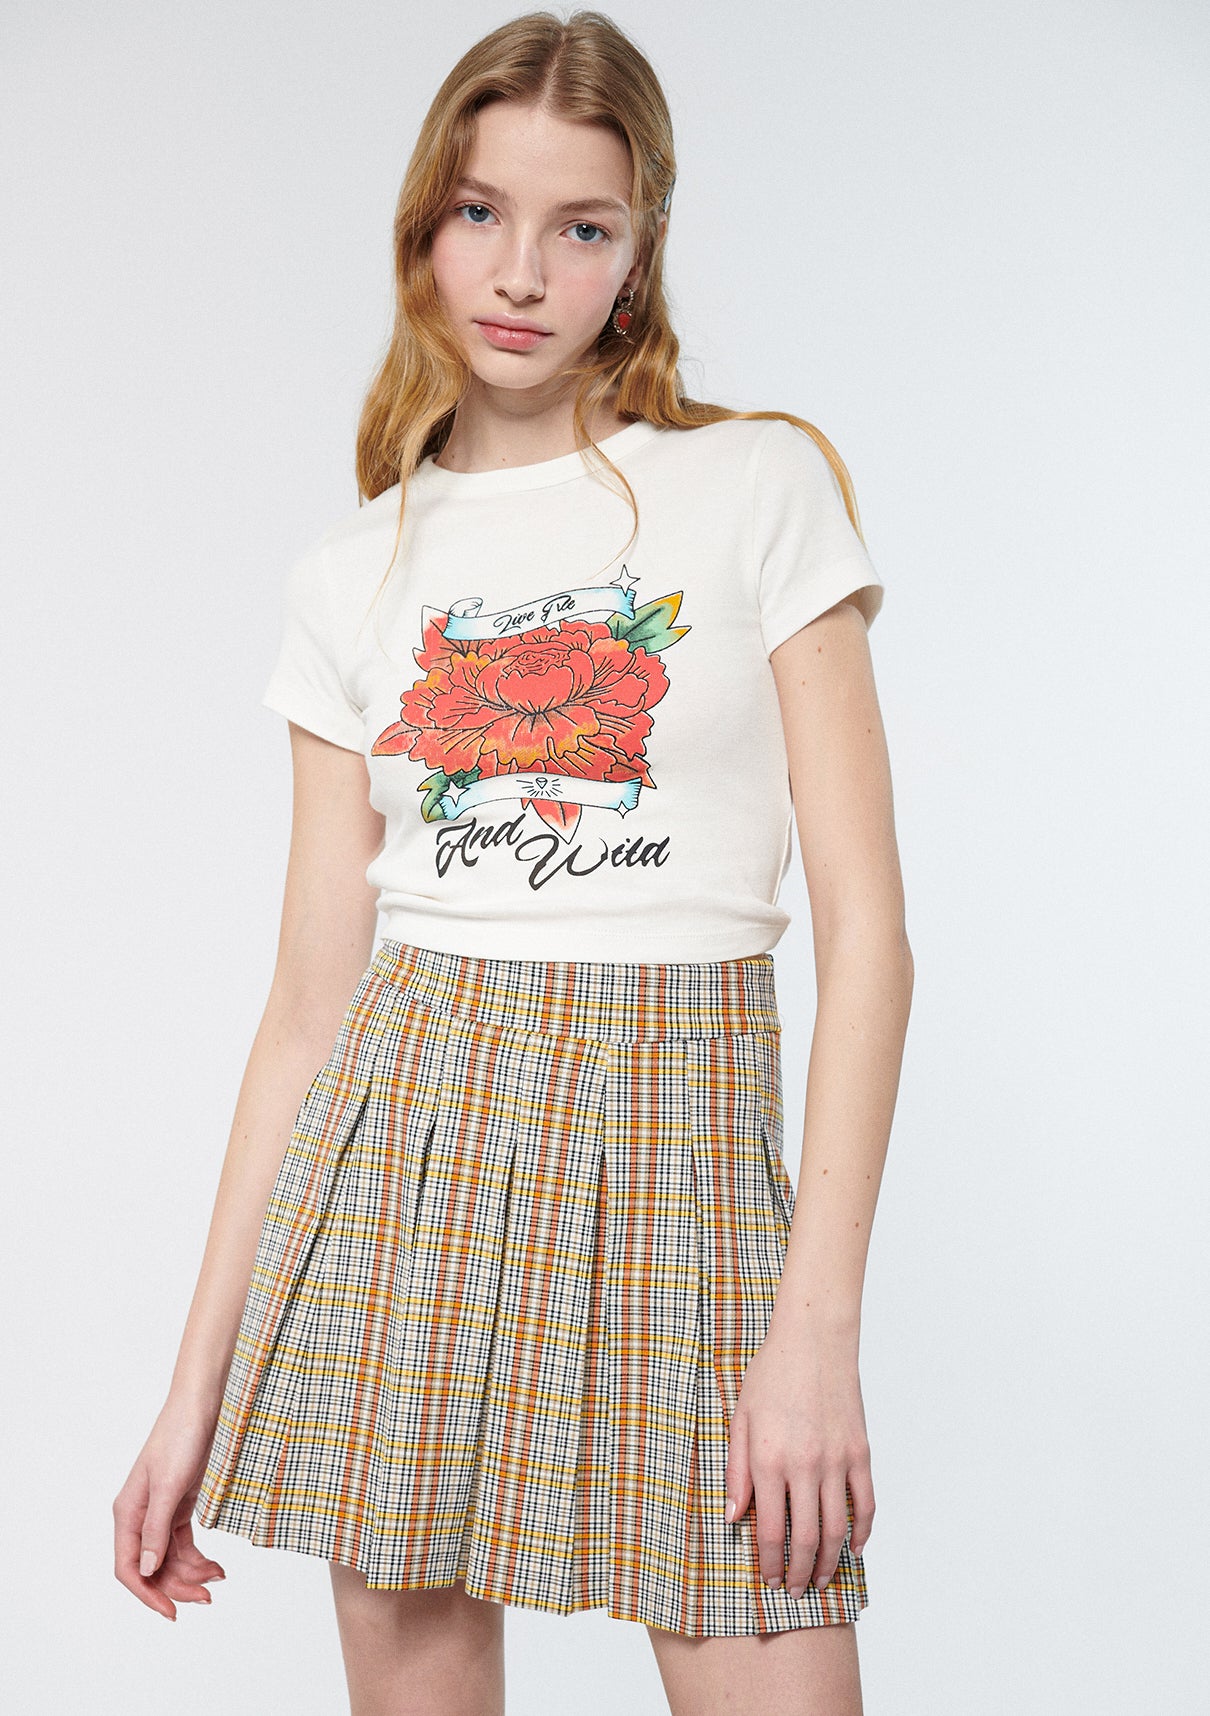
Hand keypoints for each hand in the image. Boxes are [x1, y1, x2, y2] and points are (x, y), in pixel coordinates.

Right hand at [113, 1398, 227, 1618]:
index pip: (128, 1568)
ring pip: (170, 1559)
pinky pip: (184, 1544)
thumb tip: (145, 1570)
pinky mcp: (181, 1505)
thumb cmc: (181, 1436)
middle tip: (207, 1599)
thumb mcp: (169, 1485)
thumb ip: (156, 1529)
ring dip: (191, 1575)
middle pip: (152, 1568)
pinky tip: (216, 1566)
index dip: (147, 1594)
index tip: (171, 1613)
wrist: (204, 1405)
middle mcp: (141, 1516)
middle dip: (177, 1587)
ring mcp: (161, 1511)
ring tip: (218, 1579)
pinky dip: (199, 1558)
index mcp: (128, 1512)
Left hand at [723, 1319, 874, 1596]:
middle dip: (800, 1573)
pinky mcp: (860, 1452)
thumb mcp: (740, 1419)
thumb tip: (732, 1517)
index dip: (769, 1563)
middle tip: (796, 1592)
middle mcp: (804, 1466)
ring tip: (822, 1580)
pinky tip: (854, 1548)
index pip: (769, 1530)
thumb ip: (736, 1471)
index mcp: (769, 1460)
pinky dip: (862, 1532)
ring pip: (837, 1529)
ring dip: (830, 1562)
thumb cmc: (771, 1374)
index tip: (769, 1580)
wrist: (814, 1339)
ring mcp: (836, 1461)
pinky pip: (865, 1503)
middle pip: (806, 1539)